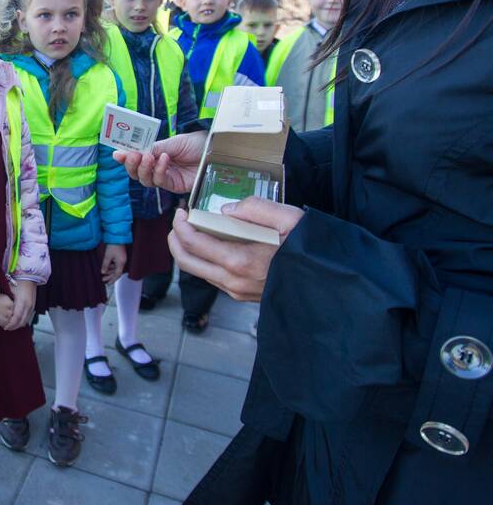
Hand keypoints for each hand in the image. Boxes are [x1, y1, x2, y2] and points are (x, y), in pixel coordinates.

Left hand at [6, 280, 36, 329]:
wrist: (29, 275)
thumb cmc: (17, 280)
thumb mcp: (9, 289)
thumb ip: (5, 300)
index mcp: (22, 302)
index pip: (16, 318)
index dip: (11, 324)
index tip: (4, 327)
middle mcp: (29, 306)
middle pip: (22, 321)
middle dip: (14, 326)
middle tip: (6, 328)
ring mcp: (32, 306)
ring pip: (26, 320)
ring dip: (19, 324)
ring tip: (11, 325)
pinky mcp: (33, 305)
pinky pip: (28, 316)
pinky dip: (23, 320)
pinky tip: (17, 320)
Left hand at [100, 243, 126, 284]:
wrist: (117, 237)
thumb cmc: (113, 246)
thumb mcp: (108, 256)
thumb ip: (105, 265)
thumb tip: (103, 272)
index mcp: (121, 263)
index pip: (117, 274)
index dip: (113, 280)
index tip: (108, 284)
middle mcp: (122, 262)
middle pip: (117, 272)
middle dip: (110, 277)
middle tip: (103, 280)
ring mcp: (121, 260)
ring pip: (116, 269)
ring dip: (110, 272)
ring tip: (103, 275)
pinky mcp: (120, 257)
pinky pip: (116, 265)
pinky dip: (111, 267)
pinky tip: (106, 268)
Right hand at [114, 131, 206, 192]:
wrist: (215, 149)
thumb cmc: (196, 143)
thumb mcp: (172, 142)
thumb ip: (153, 148)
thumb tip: (131, 150)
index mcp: (155, 154)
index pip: (136, 158)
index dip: (125, 157)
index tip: (117, 154)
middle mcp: (158, 167)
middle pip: (137, 173)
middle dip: (132, 165)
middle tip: (133, 156)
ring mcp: (166, 177)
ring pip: (145, 180)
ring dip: (144, 168)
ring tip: (148, 157)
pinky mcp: (174, 186)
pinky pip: (160, 182)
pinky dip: (158, 171)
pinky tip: (163, 160)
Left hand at [168, 197, 304, 301]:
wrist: (329, 284)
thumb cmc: (311, 248)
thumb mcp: (289, 218)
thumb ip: (255, 208)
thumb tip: (224, 211)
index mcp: (240, 261)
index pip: (193, 243)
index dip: (180, 225)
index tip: (181, 211)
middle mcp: (233, 281)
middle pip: (186, 262)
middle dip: (175, 239)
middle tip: (178, 221)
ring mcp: (237, 291)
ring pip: (198, 272)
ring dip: (187, 250)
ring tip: (192, 229)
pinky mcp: (242, 295)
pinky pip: (212, 277)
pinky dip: (203, 260)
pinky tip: (212, 244)